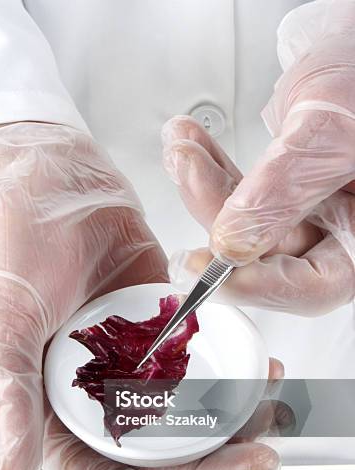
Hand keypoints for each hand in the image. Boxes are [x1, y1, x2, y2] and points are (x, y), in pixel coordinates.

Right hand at [0, 122, 282, 469]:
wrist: (48, 183)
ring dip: (234, 430)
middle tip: (259, 463)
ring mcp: (137, 368)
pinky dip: (236, 378)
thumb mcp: (2, 325)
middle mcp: (101, 400)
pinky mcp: (165, 334)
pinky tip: (260, 374)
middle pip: (162, 461)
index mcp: (56, 415)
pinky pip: (205, 367)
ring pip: (191, 420)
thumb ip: (9, 401)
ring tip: (269, 423)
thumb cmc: (11, 250)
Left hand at [162, 115, 354, 314]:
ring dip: (209, 188)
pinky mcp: (289, 189)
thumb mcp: (334, 129)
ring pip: (249, 223)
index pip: (311, 287)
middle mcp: (342, 230)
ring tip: (184, 150)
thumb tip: (233, 241)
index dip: (254, 284)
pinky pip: (247, 193)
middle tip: (187, 177)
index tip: (202, 268)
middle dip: (217, 216)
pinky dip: (217, 171)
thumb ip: (285, 189)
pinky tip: (195, 147)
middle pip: (270, 254)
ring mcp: (316, 211)